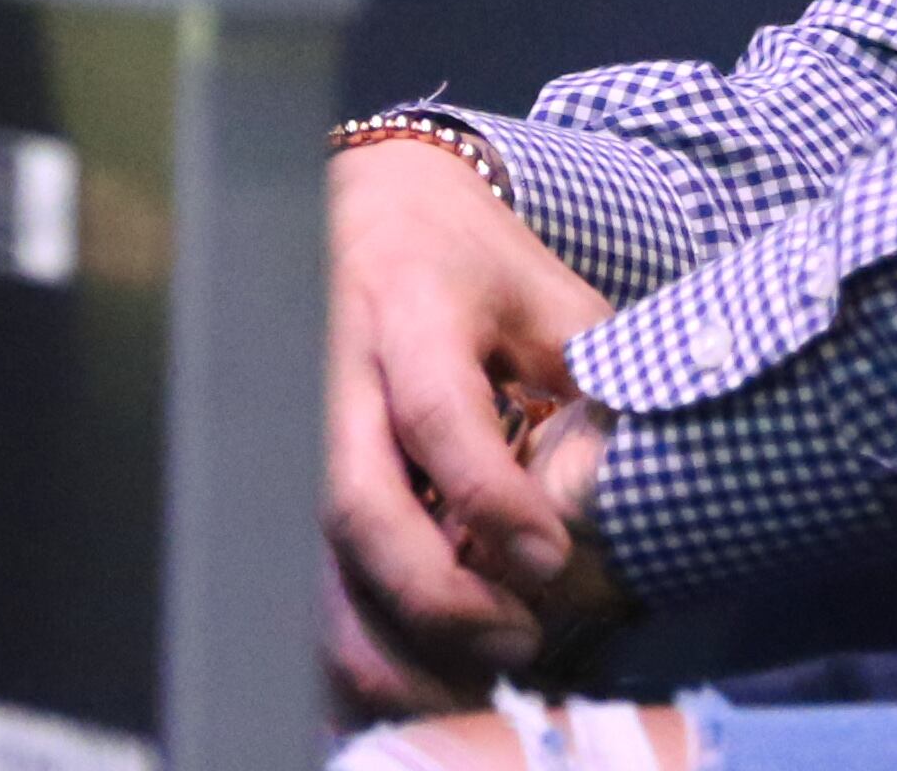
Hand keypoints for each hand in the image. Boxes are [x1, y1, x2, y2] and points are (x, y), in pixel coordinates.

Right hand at [324, 137, 619, 721]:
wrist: (364, 207)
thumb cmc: (467, 259)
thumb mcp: (543, 293)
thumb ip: (590, 378)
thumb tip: (625, 487)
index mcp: (411, 312)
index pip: (439, 414)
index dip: (492, 498)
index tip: (551, 562)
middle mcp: (331, 373)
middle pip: (354, 502)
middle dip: (432, 592)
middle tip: (518, 640)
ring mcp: (286, 428)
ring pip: (309, 557)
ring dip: (382, 641)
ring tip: (467, 689)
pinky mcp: (270, 475)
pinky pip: (290, 576)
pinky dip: (343, 641)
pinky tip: (407, 680)